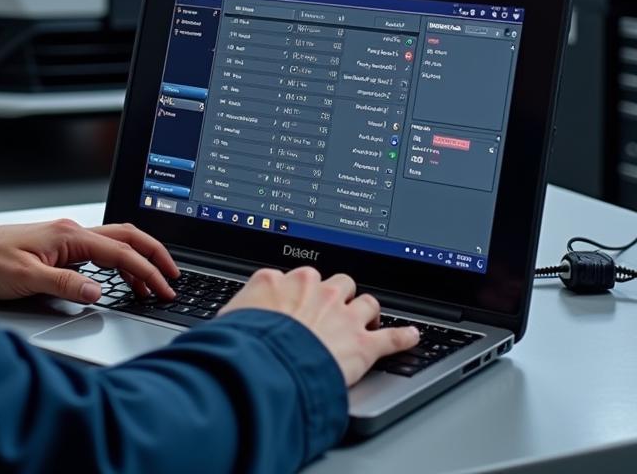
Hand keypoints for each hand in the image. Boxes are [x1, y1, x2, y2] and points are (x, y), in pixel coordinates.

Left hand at [0, 219, 179, 303]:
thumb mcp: (25, 278)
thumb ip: (65, 285)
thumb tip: (98, 293)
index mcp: (68, 236)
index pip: (119, 252)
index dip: (146, 271)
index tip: (164, 289)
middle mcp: (71, 232)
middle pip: (126, 236)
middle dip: (154, 255)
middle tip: (173, 277)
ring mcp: (66, 237)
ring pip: (115, 242)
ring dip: (138, 259)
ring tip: (153, 283)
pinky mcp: (59, 246)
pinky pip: (100, 249)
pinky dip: (119, 262)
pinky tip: (121, 277)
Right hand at [219, 266, 418, 386]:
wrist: (270, 364)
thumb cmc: (247, 342)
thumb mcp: (231, 316)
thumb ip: (241, 308)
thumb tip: (234, 315)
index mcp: (284, 279)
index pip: (298, 279)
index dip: (299, 293)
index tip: (298, 302)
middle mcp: (317, 289)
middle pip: (337, 282)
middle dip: (337, 294)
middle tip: (332, 310)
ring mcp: (343, 314)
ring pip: (365, 301)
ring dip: (367, 311)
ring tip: (367, 318)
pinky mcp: (363, 343)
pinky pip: (392, 337)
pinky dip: (403, 337)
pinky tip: (411, 336)